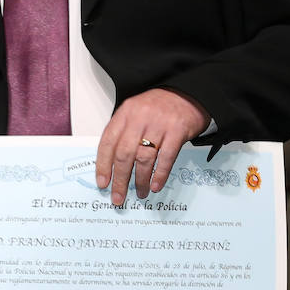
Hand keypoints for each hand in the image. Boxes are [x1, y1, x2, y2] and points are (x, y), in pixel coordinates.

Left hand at [96, 88, 209, 203]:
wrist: (187, 93)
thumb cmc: (159, 106)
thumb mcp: (135, 112)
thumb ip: (123, 132)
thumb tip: (111, 164)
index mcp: (125, 113)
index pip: (108, 142)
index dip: (103, 165)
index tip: (103, 182)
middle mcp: (140, 117)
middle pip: (124, 153)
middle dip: (120, 179)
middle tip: (118, 196)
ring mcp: (159, 124)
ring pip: (144, 158)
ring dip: (140, 180)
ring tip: (140, 192)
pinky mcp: (177, 130)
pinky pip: (166, 157)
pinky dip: (160, 174)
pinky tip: (155, 184)